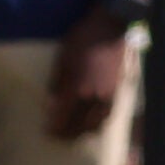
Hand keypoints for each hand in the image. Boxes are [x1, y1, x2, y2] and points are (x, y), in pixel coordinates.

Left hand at [47, 7, 129, 140]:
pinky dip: (97, 125)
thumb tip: (51, 105)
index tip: (47, 132)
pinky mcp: (117, 92)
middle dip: (67, 134)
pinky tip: (91, 125)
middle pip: (79, 125)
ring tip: (73, 135)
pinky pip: (107, 116)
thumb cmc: (81, 40)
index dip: (55, 128)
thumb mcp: (62, 59)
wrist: (109, 28)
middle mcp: (93, 97)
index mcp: (77, 89)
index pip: (64, 117)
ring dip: (83, 133)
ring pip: (95, 125)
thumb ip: (57, 84)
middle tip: (57, 137)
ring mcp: (108, 96)